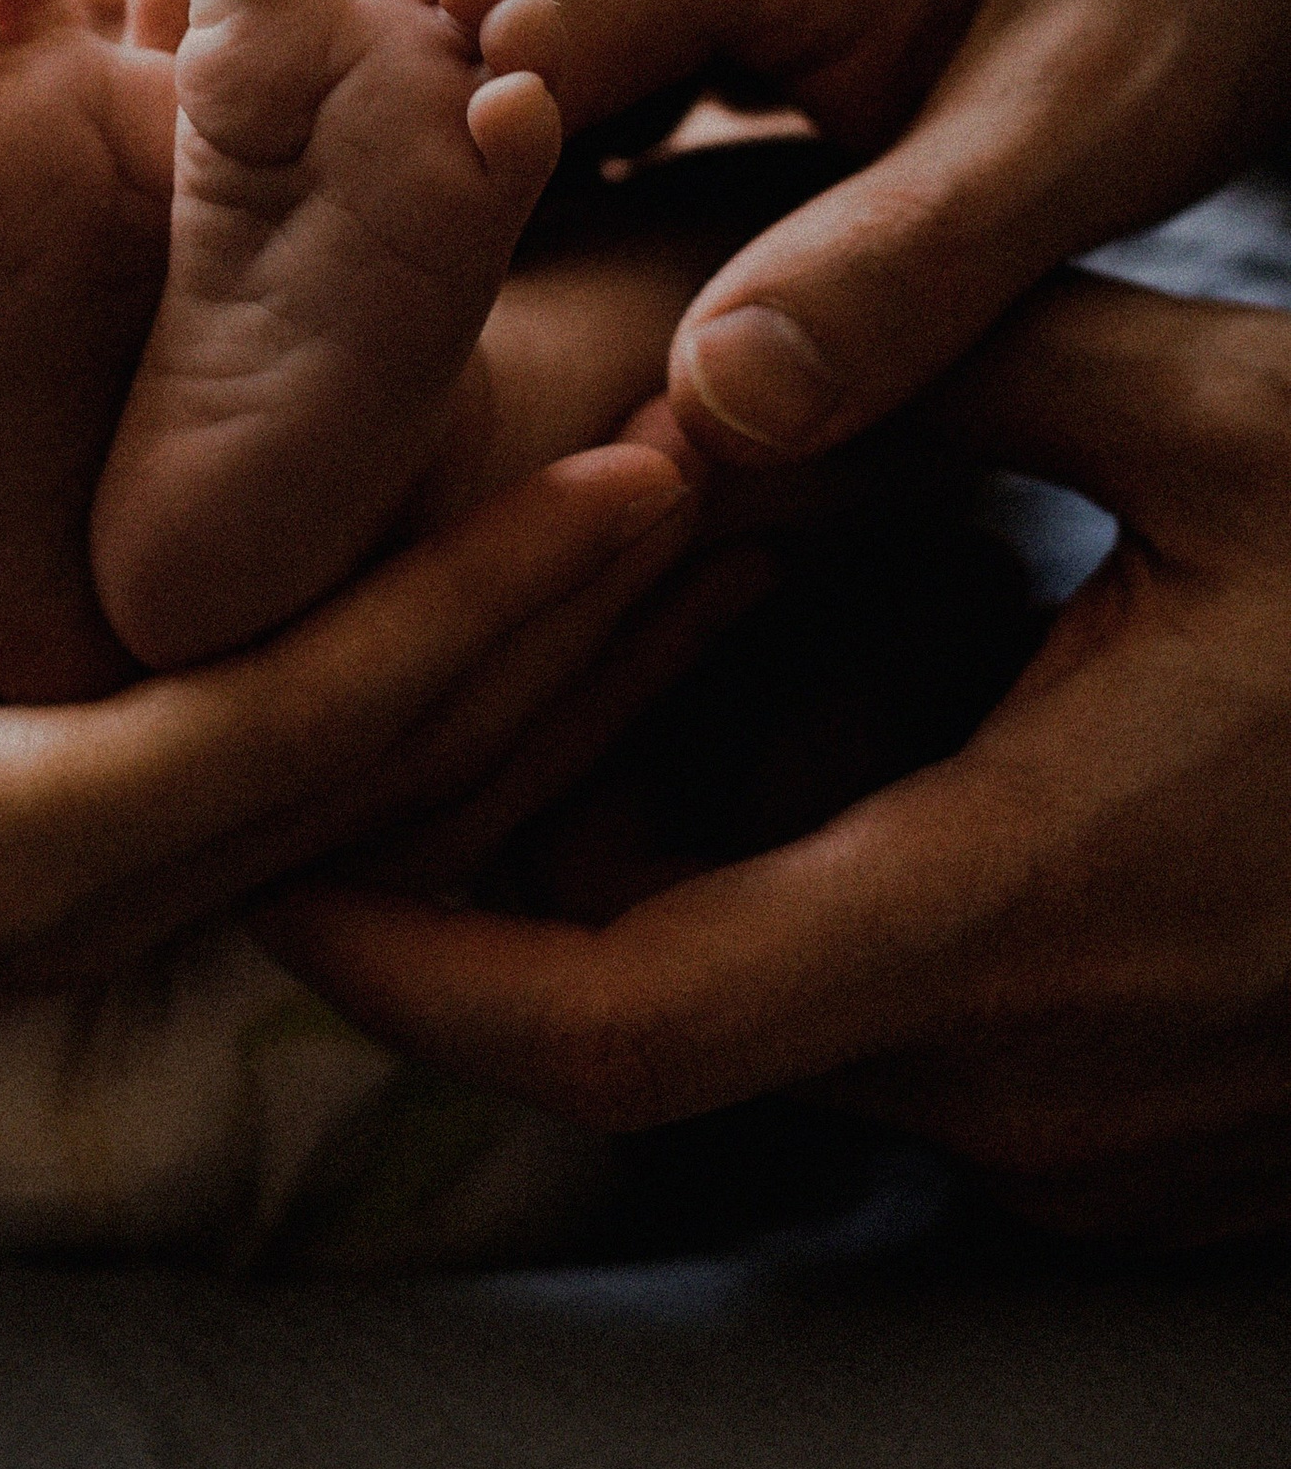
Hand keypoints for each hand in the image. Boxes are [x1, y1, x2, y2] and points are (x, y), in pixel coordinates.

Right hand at [0, 223, 701, 1067]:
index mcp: (25, 837)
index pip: (317, 711)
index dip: (490, 586)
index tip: (648, 470)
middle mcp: (101, 894)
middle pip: (397, 761)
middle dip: (561, 616)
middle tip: (730, 456)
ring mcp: (102, 898)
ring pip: (369, 782)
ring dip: (513, 650)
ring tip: (669, 505)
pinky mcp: (86, 865)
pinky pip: (296, 777)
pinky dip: (404, 673)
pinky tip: (492, 581)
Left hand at [272, 273, 1290, 1243]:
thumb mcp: (1229, 424)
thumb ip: (962, 353)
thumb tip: (726, 312)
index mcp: (1023, 895)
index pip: (623, 1019)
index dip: (413, 972)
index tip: (272, 871)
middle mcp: (1038, 1076)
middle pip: (667, 1033)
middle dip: (512, 898)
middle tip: (388, 733)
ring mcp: (1099, 1145)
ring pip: (785, 1039)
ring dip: (674, 892)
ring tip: (610, 697)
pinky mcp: (1146, 1157)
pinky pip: (907, 1060)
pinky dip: (812, 928)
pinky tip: (821, 751)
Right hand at [315, 0, 1290, 460]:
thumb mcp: (1089, 134)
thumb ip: (894, 279)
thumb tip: (705, 418)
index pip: (383, 118)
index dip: (347, 296)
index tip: (344, 453)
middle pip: (308, 42)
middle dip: (281, 218)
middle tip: (281, 403)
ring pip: (343, 5)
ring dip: (326, 159)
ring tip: (317, 346)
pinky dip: (397, 102)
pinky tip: (422, 241)